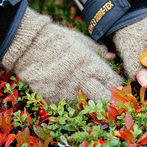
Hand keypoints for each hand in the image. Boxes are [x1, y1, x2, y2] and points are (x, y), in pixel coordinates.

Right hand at [2, 8, 123, 103]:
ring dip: (88, 100)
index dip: (116, 84)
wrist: (30, 47)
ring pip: (86, 106)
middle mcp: (83, 81)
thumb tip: (111, 56)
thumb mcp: (82, 40)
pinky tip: (67, 91)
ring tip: (83, 91)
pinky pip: (68, 105)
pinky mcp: (54, 99)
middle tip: (103, 91)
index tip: (114, 83)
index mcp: (92, 65)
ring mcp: (68, 92)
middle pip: (105, 99)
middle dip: (107, 97)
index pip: (114, 82)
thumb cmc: (58, 40)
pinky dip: (70, 101)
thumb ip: (98, 50)